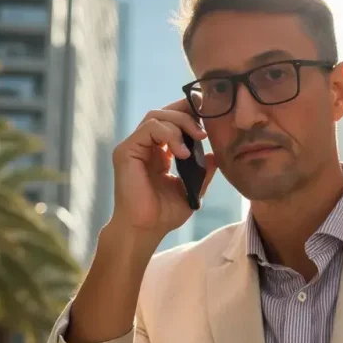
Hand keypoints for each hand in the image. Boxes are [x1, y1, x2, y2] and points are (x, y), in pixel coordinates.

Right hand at [111, 99, 216, 238]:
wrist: (145, 230)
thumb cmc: (163, 215)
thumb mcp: (192, 190)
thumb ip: (203, 172)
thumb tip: (216, 155)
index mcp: (158, 152)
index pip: (172, 122)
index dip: (189, 114)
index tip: (209, 118)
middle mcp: (144, 146)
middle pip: (164, 112)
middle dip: (187, 113)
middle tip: (205, 130)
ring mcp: (134, 147)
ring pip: (157, 116)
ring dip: (181, 123)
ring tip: (197, 139)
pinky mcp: (126, 151)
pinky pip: (149, 128)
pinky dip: (169, 134)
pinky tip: (183, 152)